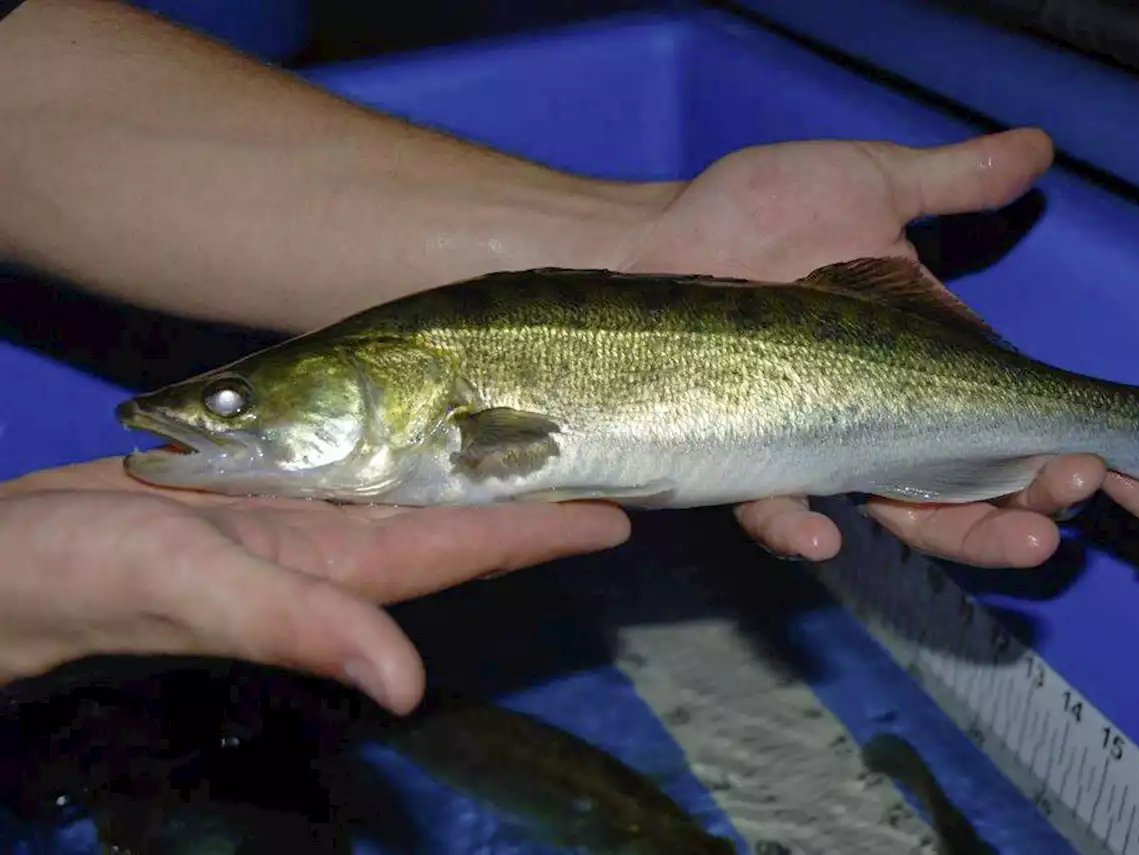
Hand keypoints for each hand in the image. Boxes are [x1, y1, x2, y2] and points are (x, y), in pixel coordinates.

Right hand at [0, 460, 628, 712]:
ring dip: (487, 469)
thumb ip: (298, 626)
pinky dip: (409, 448)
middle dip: (538, 496)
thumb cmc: (78, 579)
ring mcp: (300, 521)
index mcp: (333, 568)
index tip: (621, 514)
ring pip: (419, 489)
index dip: (545, 529)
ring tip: (551, 439)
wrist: (1, 565)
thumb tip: (407, 686)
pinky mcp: (262, 495)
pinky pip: (359, 468)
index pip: (467, 543)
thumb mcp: (188, 585)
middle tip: (614, 462)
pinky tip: (432, 428)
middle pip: (462, 517)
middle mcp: (333, 547)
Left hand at [624, 129, 1138, 567]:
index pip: (1010, 420)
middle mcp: (877, 414)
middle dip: (1034, 501)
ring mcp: (813, 443)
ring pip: (898, 515)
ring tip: (1022, 536)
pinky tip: (823, 531)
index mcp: (920, 362)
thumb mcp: (868, 186)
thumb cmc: (753, 213)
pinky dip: (799, 527)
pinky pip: (775, 508)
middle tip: (1077, 492)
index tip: (1136, 476)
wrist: (650, 238)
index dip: (1071, 452)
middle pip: (971, 485)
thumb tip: (1039, 152)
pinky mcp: (744, 458)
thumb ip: (952, 182)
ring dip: (965, 534)